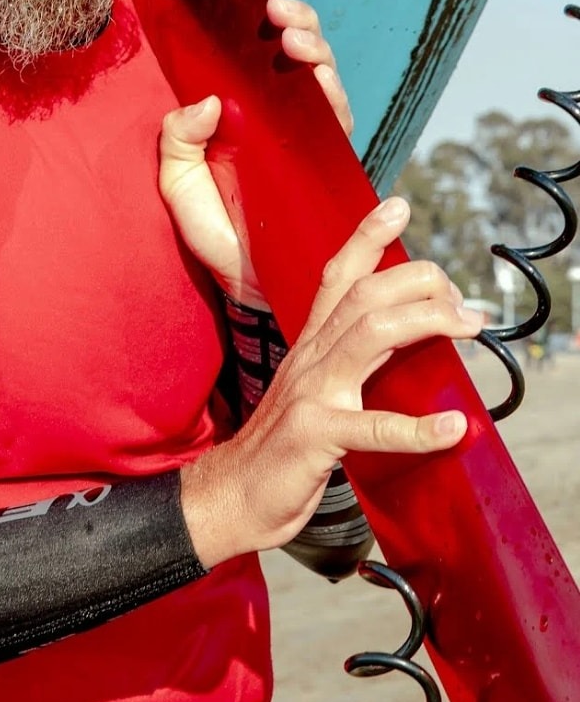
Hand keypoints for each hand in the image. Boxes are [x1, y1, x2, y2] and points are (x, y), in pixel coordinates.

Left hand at [158, 0, 349, 306]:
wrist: (249, 288)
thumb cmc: (215, 232)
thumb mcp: (179, 184)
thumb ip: (178, 141)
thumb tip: (206, 102)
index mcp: (246, 114)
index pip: (260, 56)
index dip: (265, 22)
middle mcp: (283, 120)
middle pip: (301, 57)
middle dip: (296, 25)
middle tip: (276, 12)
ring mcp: (311, 141)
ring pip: (324, 81)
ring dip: (313, 52)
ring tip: (293, 40)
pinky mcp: (331, 166)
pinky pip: (340, 124)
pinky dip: (332, 97)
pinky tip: (319, 81)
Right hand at [179, 198, 483, 568]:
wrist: (232, 494)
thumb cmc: (279, 448)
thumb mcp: (311, 391)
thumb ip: (346, 364)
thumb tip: (397, 345)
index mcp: (309, 345)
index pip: (337, 276)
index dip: (366, 238)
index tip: (397, 207)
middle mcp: (309, 357)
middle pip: (364, 294)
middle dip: (419, 280)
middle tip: (464, 297)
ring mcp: (310, 393)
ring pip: (369, 335)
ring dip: (426, 322)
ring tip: (469, 326)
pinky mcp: (315, 436)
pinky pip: (371, 428)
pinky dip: (416, 428)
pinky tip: (450, 427)